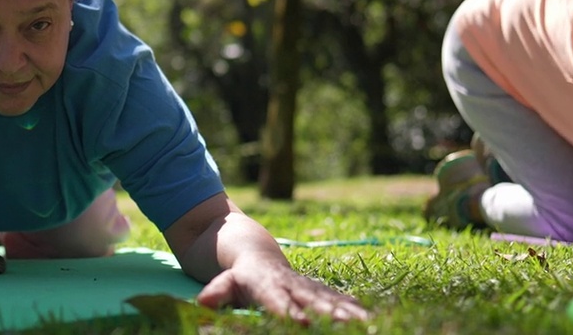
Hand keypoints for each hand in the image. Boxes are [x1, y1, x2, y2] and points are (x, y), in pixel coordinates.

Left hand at [196, 260, 369, 322]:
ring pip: (329, 299)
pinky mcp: (314, 289)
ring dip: (348, 311)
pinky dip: (353, 307)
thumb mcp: (222, 281)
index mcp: (266, 284)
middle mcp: (289, 284)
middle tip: (349, 323)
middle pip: (312, 300)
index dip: (290, 312)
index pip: (278, 302)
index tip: (303, 323)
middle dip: (331, 312)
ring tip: (368, 323)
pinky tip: (370, 318)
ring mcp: (304, 285)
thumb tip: (202, 302)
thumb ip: (217, 291)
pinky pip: (335, 298)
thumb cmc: (235, 272)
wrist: (250, 248)